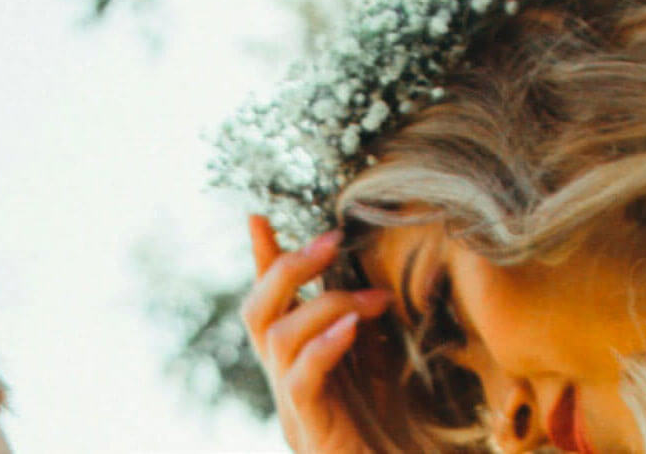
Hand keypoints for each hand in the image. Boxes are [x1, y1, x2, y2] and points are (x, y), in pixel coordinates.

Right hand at [242, 215, 391, 453]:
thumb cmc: (389, 424)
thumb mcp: (375, 356)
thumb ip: (359, 317)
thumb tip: (369, 269)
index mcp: (296, 358)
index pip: (269, 301)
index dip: (261, 259)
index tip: (256, 216)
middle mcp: (283, 378)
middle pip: (256, 311)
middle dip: (288, 267)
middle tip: (333, 239)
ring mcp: (291, 405)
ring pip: (278, 337)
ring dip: (325, 304)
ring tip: (373, 298)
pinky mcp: (309, 430)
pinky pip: (301, 380)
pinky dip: (322, 345)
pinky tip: (351, 327)